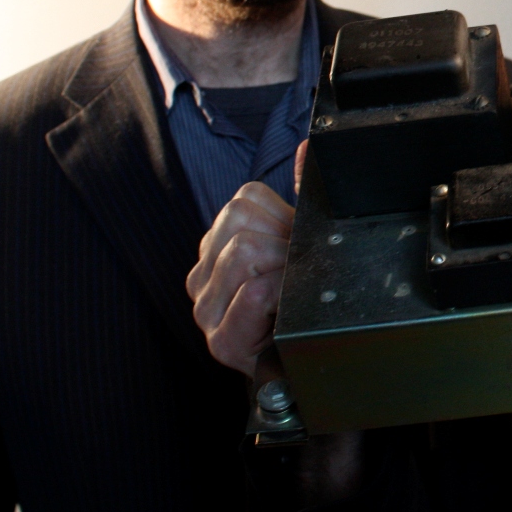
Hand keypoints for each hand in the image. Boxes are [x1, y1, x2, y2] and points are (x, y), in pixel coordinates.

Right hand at [187, 142, 305, 375]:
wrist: (305, 365)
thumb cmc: (299, 304)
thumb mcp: (297, 245)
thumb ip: (299, 197)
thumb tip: (310, 146)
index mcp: (216, 247)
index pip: (244, 201)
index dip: (283, 220)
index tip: (293, 249)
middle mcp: (201, 277)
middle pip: (241, 223)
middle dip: (283, 245)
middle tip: (295, 275)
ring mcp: (206, 310)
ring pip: (244, 251)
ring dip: (283, 269)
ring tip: (290, 294)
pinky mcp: (222, 341)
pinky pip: (253, 291)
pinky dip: (280, 293)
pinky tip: (286, 311)